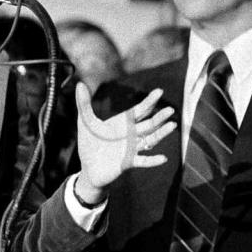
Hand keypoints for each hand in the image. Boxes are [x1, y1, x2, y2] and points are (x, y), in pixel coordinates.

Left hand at [75, 83, 176, 202]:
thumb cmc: (89, 143)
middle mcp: (131, 135)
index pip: (139, 110)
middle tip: (170, 109)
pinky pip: (143, 161)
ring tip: (172, 126)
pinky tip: (162, 158)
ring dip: (161, 133)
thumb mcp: (85, 122)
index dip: (149, 101)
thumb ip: (84, 104)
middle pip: (148, 124)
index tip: (159, 91)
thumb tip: (79, 84)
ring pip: (150, 140)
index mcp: (123, 123)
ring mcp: (131, 148)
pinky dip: (152, 160)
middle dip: (159, 117)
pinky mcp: (128, 162)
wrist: (88, 167)